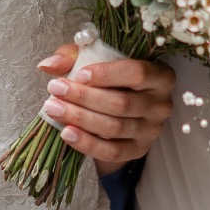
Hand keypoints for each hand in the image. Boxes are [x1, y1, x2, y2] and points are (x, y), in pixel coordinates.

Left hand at [37, 45, 175, 170]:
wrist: (120, 109)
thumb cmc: (111, 77)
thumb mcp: (96, 59)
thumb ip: (74, 57)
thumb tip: (48, 65)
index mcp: (160, 75)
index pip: (138, 73)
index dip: (107, 74)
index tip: (79, 74)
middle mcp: (161, 104)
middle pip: (121, 103)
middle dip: (84, 97)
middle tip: (55, 89)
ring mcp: (151, 130)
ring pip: (114, 128)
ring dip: (80, 118)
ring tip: (53, 108)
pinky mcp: (138, 150)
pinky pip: (112, 152)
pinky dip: (87, 143)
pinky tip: (66, 132)